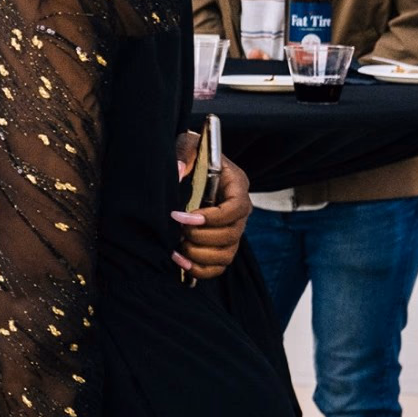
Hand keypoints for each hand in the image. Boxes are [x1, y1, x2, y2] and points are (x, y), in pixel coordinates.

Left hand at [172, 133, 251, 280]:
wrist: (193, 169)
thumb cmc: (193, 156)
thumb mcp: (189, 146)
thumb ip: (185, 155)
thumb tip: (178, 172)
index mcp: (237, 186)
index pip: (237, 208)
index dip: (212, 218)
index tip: (182, 216)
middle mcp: (240, 212)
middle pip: (231, 235)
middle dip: (201, 237)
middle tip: (177, 229)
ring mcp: (233, 231)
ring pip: (227, 254)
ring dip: (200, 255)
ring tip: (177, 247)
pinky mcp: (222, 245)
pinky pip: (219, 267)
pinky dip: (200, 270)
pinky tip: (179, 261)